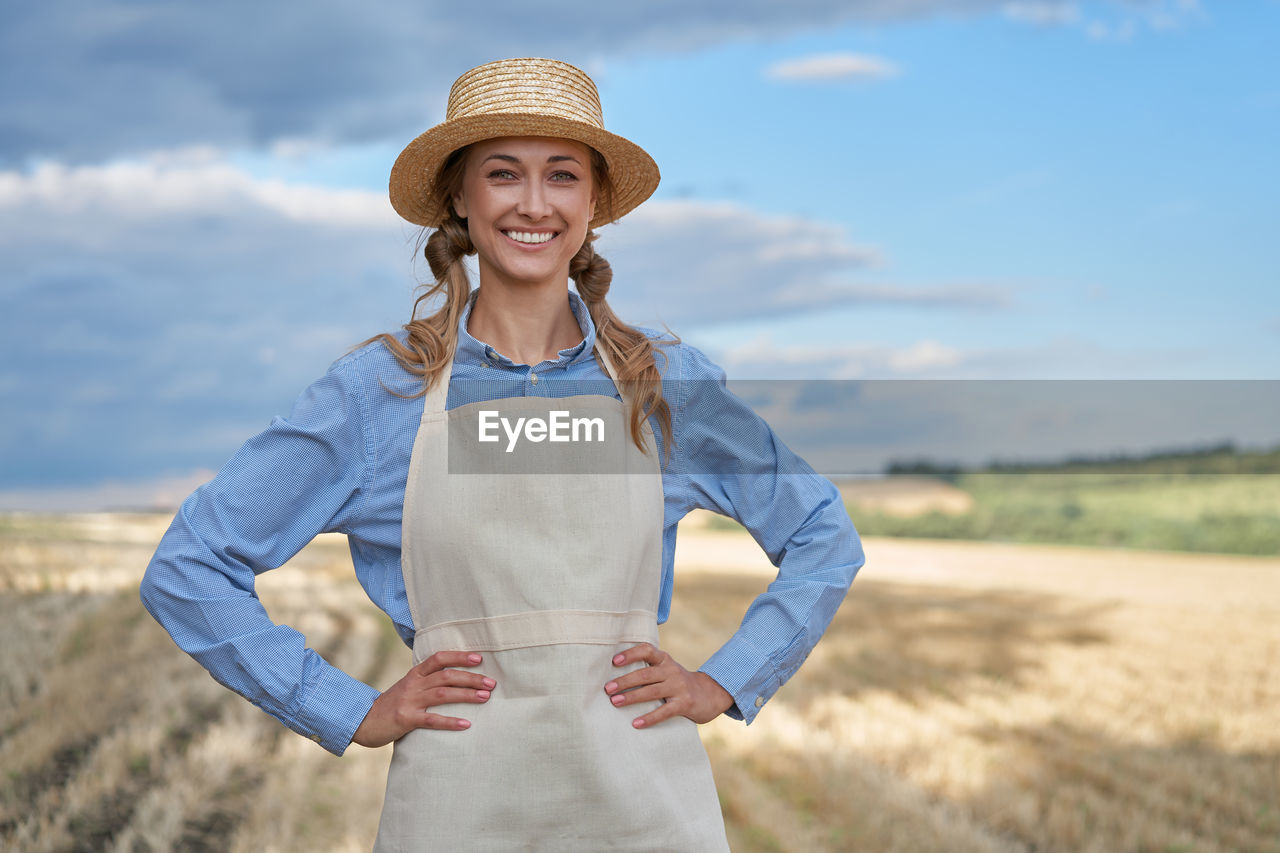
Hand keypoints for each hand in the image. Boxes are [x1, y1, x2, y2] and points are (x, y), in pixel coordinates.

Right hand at [352, 651, 494, 747]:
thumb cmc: (392, 705)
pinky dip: (450, 722)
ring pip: (443, 694)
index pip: (439, 658)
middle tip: (491, 683)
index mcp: (415, 674)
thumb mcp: (408, 687)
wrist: (364, 722)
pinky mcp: (406, 719)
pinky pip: (432, 720)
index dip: (459, 657)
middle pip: (446, 676)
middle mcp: (413, 684)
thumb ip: (427, 681)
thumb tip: (456, 677)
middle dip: (471, 678)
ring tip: (485, 697)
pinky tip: (466, 724)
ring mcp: (409, 701)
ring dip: (467, 695)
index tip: (479, 659)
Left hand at [603, 643, 733, 728]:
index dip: (631, 654)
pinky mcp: (684, 704)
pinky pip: (664, 711)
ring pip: (652, 691)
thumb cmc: (678, 682)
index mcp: (664, 660)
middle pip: (645, 674)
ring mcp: (679, 687)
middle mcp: (672, 670)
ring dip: (632, 697)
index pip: (647, 650)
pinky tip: (636, 723)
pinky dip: (649, 718)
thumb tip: (615, 676)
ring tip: (615, 702)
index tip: (614, 661)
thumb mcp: (666, 670)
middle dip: (625, 681)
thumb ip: (648, 669)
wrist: (710, 694)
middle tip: (608, 688)